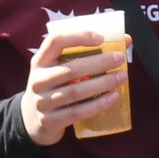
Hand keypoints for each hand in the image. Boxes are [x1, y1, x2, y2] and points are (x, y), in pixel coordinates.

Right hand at [18, 23, 128, 145]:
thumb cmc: (54, 88)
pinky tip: (113, 97)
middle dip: (98, 63)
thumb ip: (87, 55)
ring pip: (76, 91)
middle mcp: (38, 80)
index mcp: (40, 61)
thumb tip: (126, 41)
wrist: (32, 121)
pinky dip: (98, 105)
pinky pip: (77, 112)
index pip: (55, 41)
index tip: (100, 38)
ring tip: (122, 77)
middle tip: (119, 59)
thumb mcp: (60, 69)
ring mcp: (42, 102)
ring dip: (102, 83)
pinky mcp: (50, 121)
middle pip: (70, 69)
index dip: (78, 37)